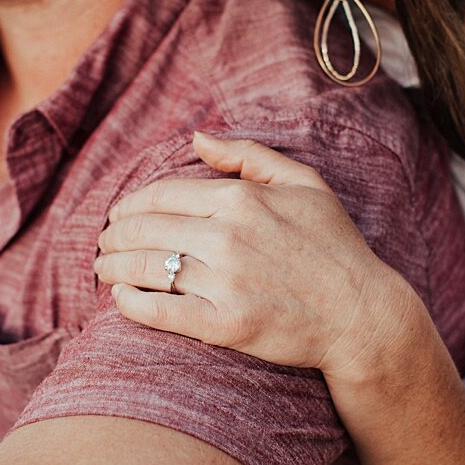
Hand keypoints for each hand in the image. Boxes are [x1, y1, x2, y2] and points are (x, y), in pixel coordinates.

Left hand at [95, 131, 411, 376]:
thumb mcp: (304, 183)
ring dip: (112, 268)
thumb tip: (197, 138)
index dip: (129, 205)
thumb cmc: (334, 247)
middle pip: (145, 229)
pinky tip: (120, 300)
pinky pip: (160, 312)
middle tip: (103, 244)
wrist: (362, 315)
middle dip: (113, 236)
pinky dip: (130, 304)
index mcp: (241, 199)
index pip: (160, 194)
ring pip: (145, 269)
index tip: (117, 216)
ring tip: (102, 271)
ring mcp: (225, 282)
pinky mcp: (225, 325)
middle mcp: (227, 236)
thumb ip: (248, 156)